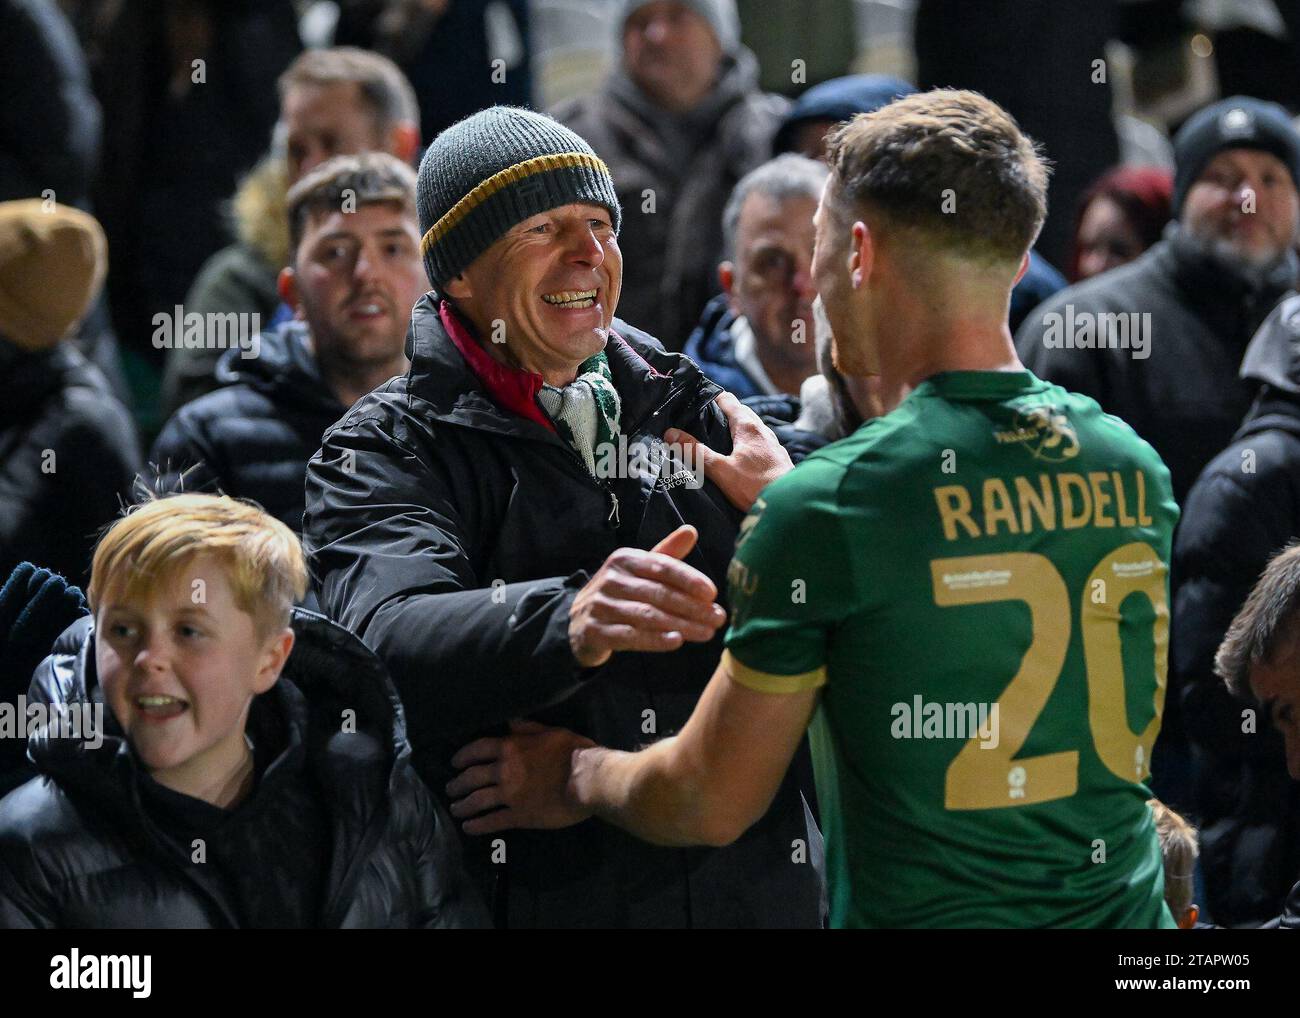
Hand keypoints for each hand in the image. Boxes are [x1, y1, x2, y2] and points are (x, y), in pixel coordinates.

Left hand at [447, 720, 595, 834]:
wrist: (588, 779)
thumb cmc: (574, 751)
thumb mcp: (551, 731)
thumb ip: (528, 728)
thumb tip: (510, 722)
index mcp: (511, 747)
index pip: (478, 749)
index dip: (463, 756)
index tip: (455, 763)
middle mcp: (504, 770)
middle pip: (472, 777)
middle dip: (458, 784)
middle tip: (450, 789)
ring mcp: (509, 795)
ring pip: (477, 800)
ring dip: (463, 805)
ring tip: (455, 809)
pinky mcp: (519, 816)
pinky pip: (492, 821)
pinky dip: (477, 825)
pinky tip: (468, 828)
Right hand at [568, 525, 725, 668]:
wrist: (577, 621)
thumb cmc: (620, 593)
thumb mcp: (639, 570)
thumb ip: (666, 554)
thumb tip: (692, 530)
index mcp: (625, 559)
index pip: (662, 566)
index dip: (689, 579)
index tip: (712, 593)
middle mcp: (611, 579)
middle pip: (658, 593)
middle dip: (692, 607)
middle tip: (718, 618)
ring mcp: (601, 605)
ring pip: (648, 616)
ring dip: (681, 625)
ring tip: (706, 633)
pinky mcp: (595, 630)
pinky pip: (630, 636)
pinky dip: (655, 640)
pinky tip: (677, 641)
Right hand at [665, 391, 792, 511]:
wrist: (791, 507)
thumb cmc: (757, 487)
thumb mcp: (721, 470)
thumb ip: (696, 452)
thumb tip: (672, 434)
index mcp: (748, 427)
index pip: (728, 400)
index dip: (711, 397)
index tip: (694, 399)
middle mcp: (763, 430)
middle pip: (740, 412)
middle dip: (721, 412)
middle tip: (700, 419)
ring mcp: (773, 444)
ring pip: (750, 428)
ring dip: (735, 428)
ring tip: (716, 438)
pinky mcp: (777, 459)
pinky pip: (758, 442)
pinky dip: (745, 442)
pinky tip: (738, 456)